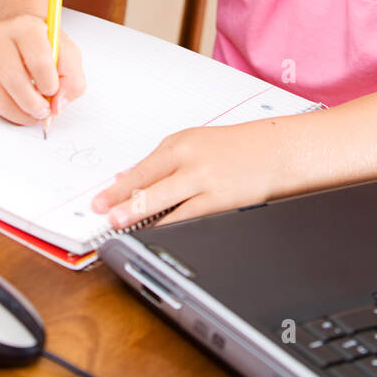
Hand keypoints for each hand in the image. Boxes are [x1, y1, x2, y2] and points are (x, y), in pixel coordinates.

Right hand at [0, 15, 85, 125]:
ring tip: (35, 113)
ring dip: (20, 112)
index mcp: (26, 27)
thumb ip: (72, 78)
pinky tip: (20, 107)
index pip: (38, 59)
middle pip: (13, 79)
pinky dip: (8, 112)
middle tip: (45, 111)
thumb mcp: (67, 54)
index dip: (49, 83)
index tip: (54, 92)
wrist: (17, 36)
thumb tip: (58, 105)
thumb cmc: (44, 46)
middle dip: (33, 103)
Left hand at [91, 120, 283, 227]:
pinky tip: (156, 233)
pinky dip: (168, 226)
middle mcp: (189, 158)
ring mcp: (204, 180)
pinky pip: (187, 217)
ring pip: (163, 200)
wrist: (277, 150)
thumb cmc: (238, 147)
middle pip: (147, 182)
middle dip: (121, 201)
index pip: (141, 168)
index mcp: (181, 143)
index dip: (117, 188)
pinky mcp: (219, 200)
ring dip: (138, 213)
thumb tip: (128, 179)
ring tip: (119, 225)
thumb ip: (164, 162)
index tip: (99, 201)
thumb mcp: (197, 143)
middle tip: (102, 214)